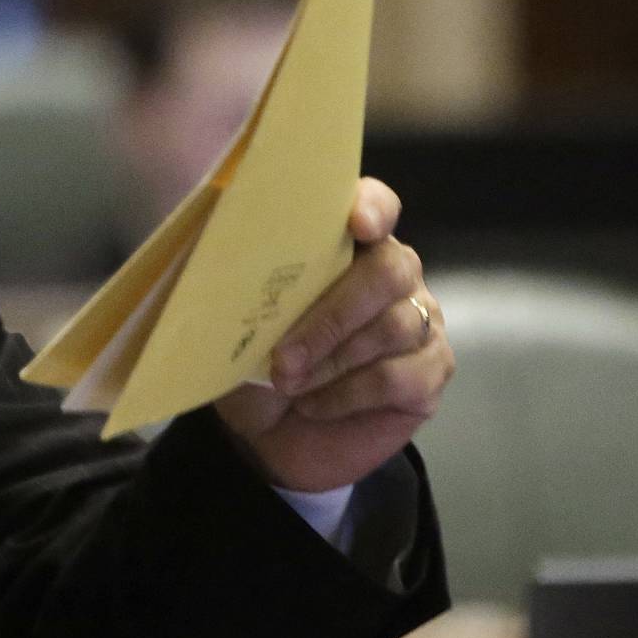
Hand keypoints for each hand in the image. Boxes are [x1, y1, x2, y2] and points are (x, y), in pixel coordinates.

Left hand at [213, 177, 452, 492]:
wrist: (271, 434)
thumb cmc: (254, 363)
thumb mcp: (232, 319)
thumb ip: (235, 280)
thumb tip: (207, 250)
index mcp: (347, 244)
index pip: (377, 204)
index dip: (372, 207)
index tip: (356, 224)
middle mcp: (394, 273)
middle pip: (389, 270)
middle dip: (330, 315)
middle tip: (283, 355)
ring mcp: (419, 321)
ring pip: (393, 326)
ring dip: (330, 359)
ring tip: (288, 382)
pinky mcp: (430, 373)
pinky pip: (400, 376)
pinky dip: (349, 393)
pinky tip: (314, 403)